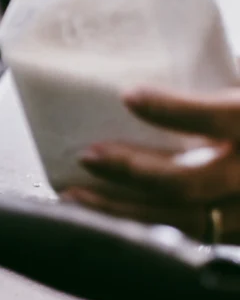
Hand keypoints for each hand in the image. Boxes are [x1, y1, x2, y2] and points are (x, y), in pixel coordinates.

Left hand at [63, 86, 239, 242]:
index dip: (174, 110)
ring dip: (122, 211)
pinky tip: (105, 217)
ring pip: (183, 222)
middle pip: (190, 182)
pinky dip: (141, 228)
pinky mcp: (237, 236)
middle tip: (89, 155)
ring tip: (76, 195)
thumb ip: (215, 85)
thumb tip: (163, 61)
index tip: (129, 96)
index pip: (220, 118)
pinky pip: (187, 239)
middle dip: (131, 170)